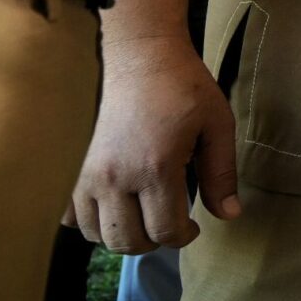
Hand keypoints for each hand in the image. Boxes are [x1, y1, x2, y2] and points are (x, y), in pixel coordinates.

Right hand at [66, 35, 238, 253]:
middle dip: (154, 241)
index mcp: (155, 168)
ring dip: (123, 234)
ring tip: (143, 214)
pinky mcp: (72, 169)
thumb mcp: (217, 125)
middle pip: (128, 241)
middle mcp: (114, 178)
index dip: (184, 237)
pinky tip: (114, 206)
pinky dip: (92, 221)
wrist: (139, 58)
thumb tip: (229, 215)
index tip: (193, 226)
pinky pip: (71, 217)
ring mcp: (86, 176)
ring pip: (96, 235)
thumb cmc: (184, 88)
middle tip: (169, 221)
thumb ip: (222, 174)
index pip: (165, 231)